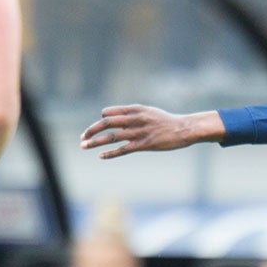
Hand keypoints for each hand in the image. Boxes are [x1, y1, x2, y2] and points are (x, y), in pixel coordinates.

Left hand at [80, 106, 223, 158]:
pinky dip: (110, 153)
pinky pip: (123, 149)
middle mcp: (135, 119)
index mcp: (136, 109)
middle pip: (107, 123)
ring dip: (95, 142)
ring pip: (112, 136)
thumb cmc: (166, 122)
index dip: (100, 121)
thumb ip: (133, 116)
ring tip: (84, 146)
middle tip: (82, 138)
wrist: (184, 129)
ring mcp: (139, 132)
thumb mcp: (148, 113)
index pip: (110, 113)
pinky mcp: (145, 144)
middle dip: (92, 130)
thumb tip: (117, 121)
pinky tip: (101, 156)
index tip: (93, 129)